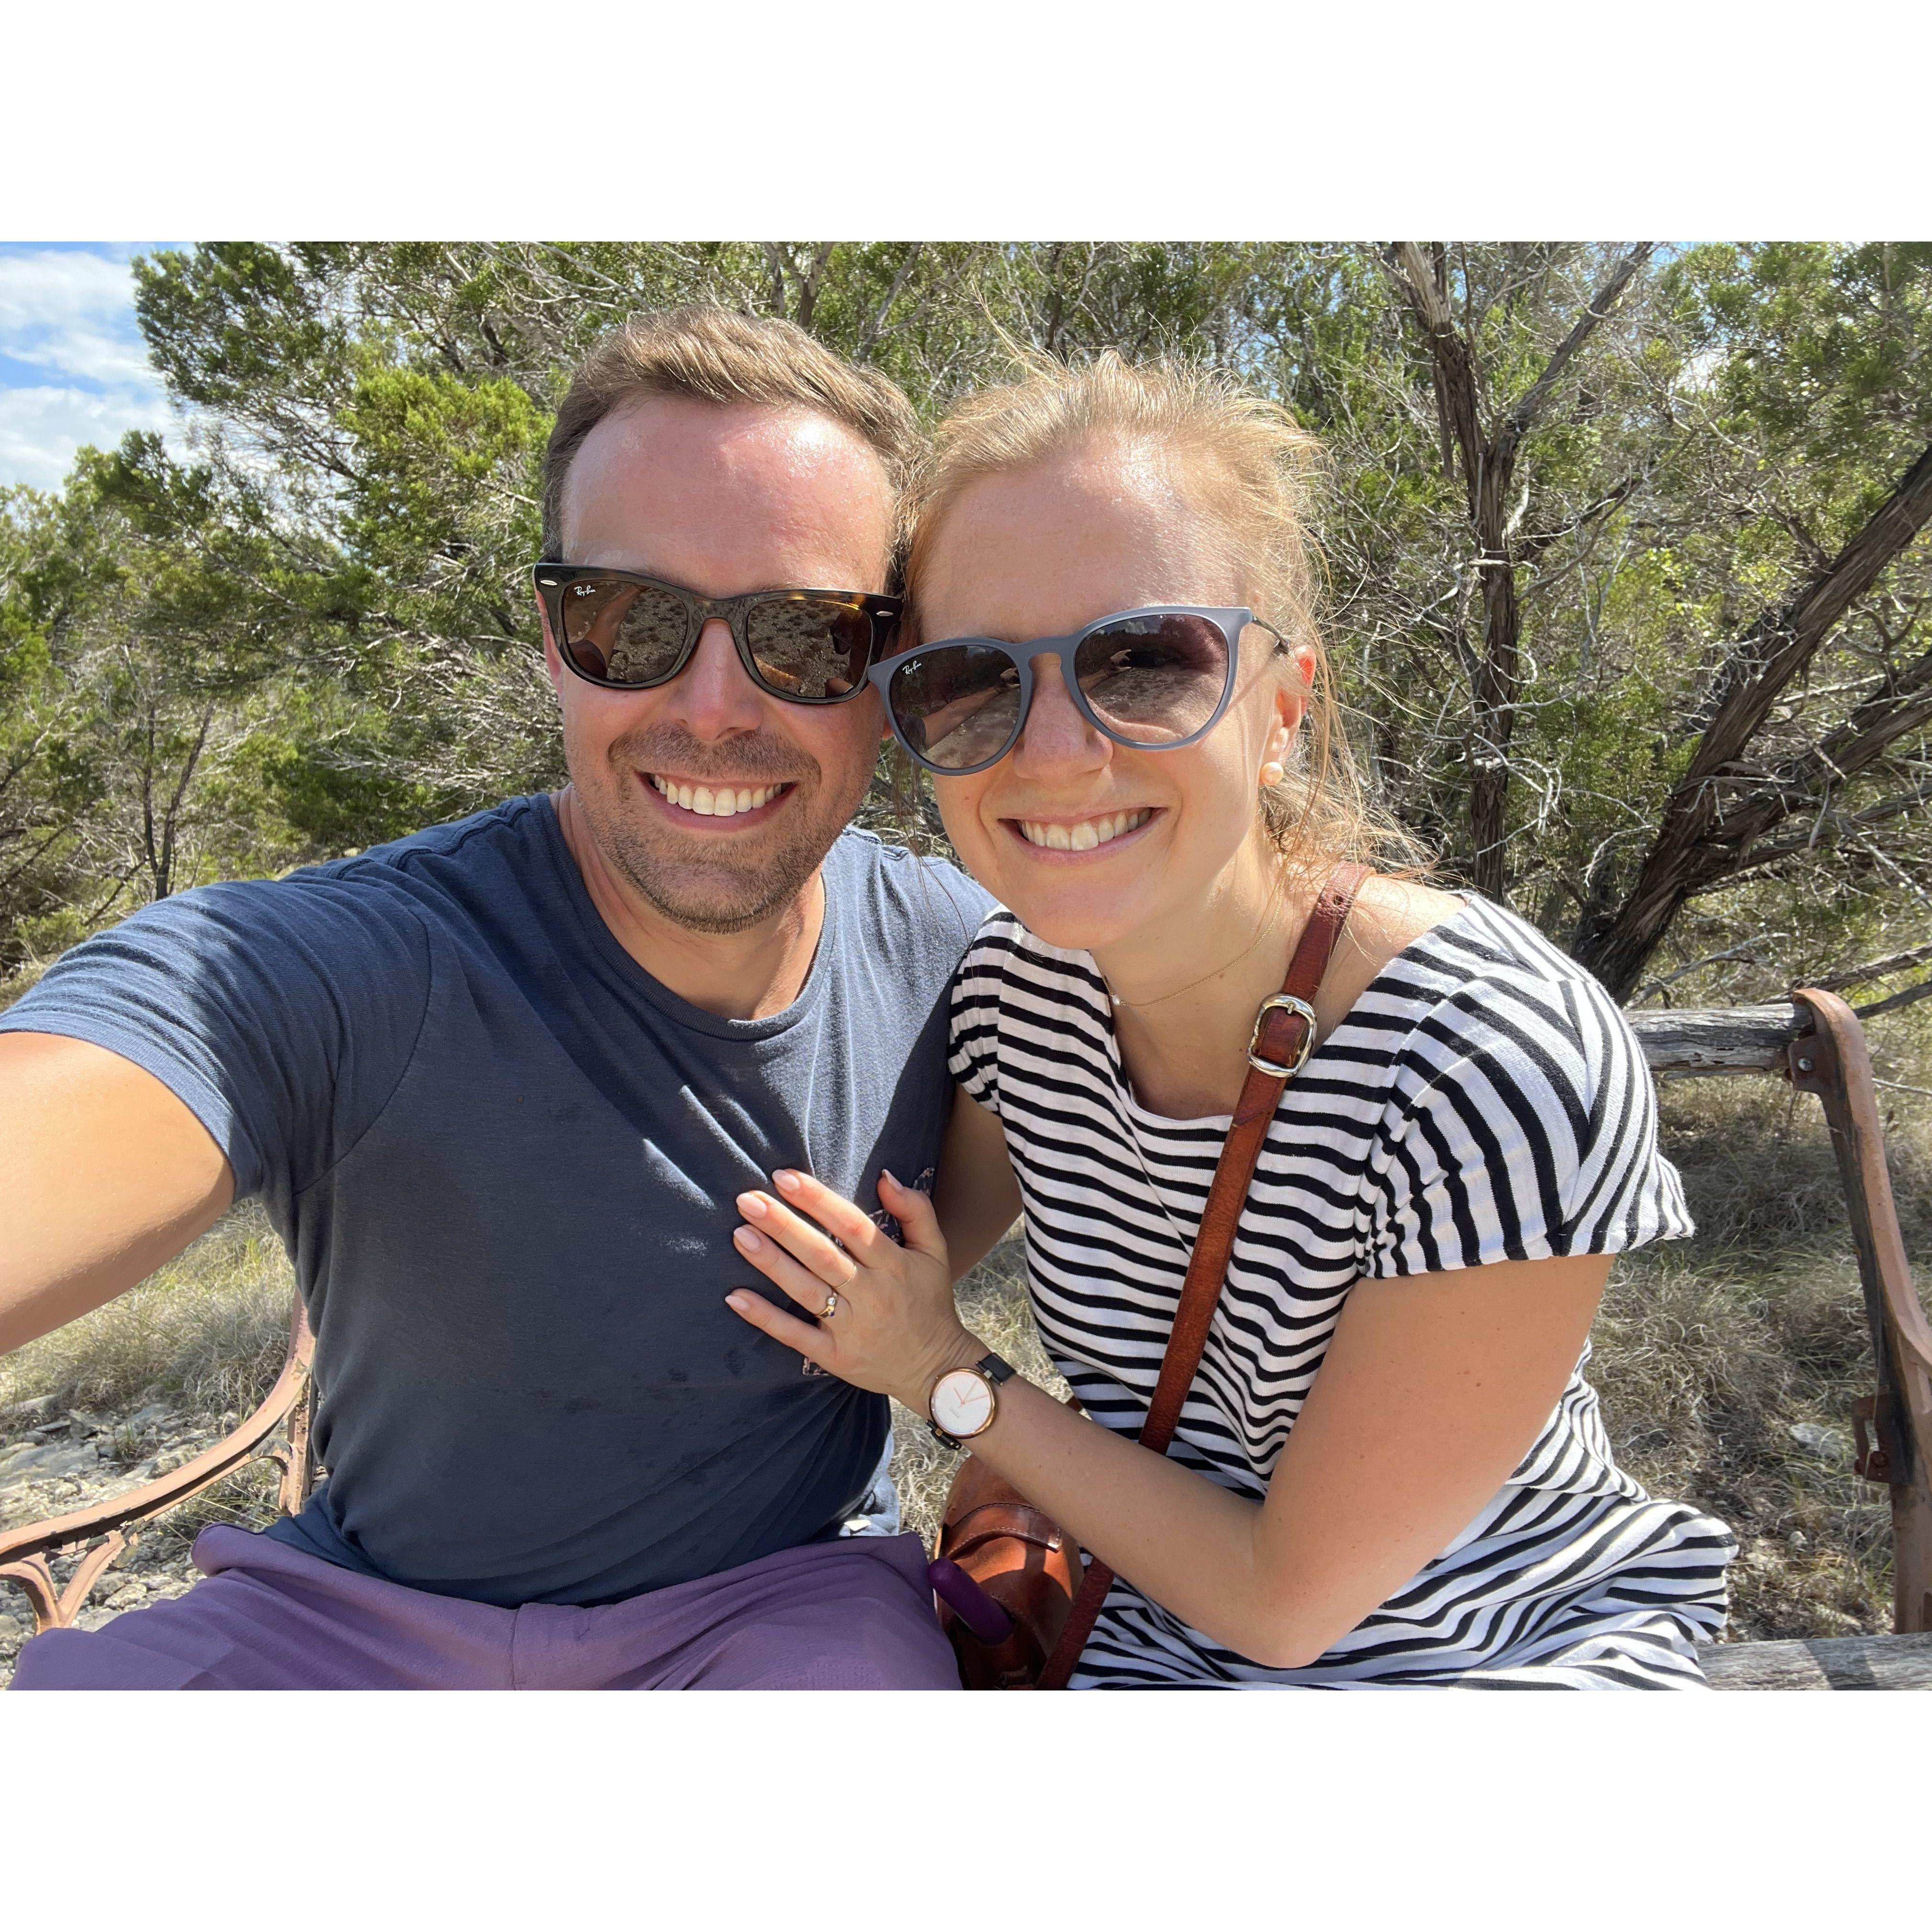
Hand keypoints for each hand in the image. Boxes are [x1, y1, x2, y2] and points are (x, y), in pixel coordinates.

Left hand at [725, 1168, 978, 1411]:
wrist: (937, 1369)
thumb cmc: (929, 1302)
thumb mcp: (935, 1252)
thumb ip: (916, 1210)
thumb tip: (885, 1176)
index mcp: (893, 1265)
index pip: (852, 1225)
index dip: (818, 1200)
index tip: (785, 1177)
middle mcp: (871, 1294)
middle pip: (822, 1254)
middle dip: (783, 1225)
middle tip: (748, 1199)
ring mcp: (851, 1328)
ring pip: (806, 1291)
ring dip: (771, 1262)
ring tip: (740, 1234)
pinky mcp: (834, 1357)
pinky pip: (795, 1336)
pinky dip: (765, 1317)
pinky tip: (736, 1297)